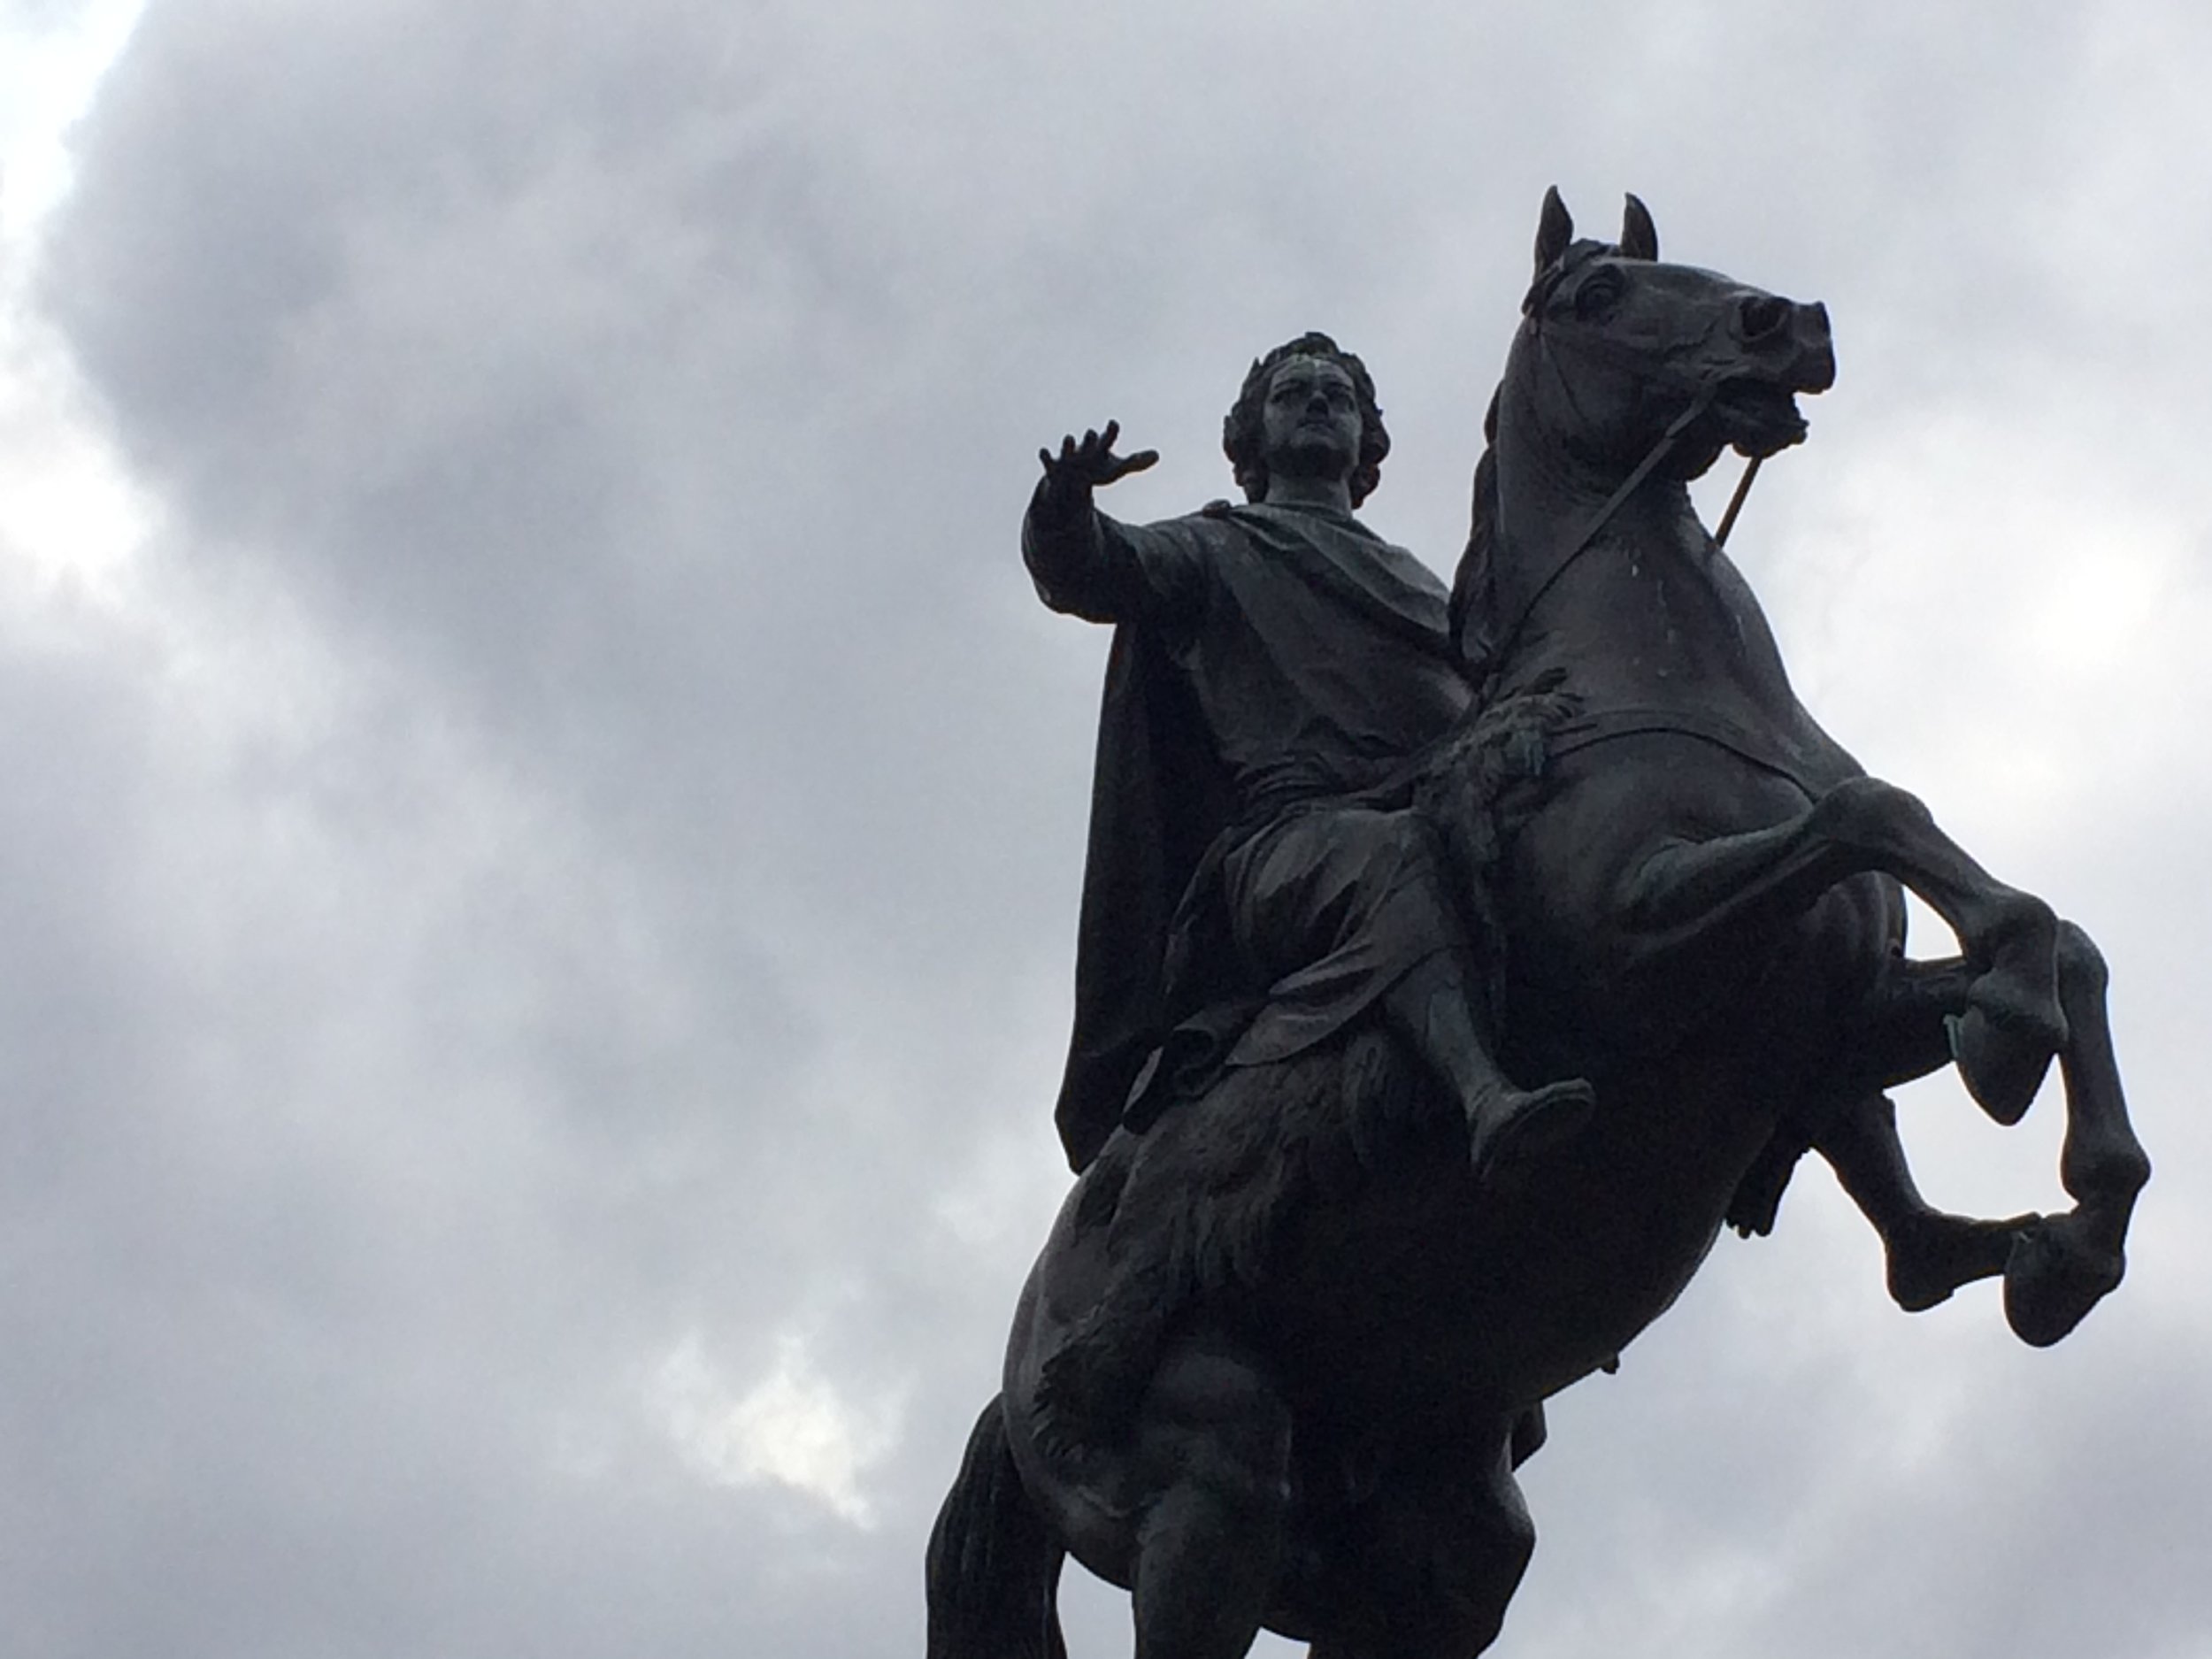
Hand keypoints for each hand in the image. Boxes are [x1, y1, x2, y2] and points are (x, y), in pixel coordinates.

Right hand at [1037, 420, 1158, 498]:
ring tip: (1069, 438)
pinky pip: (1047, 460)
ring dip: (1069, 445)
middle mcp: (1084, 449)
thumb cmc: (1095, 470)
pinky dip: (1045, 456)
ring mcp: (1068, 457)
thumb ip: (1135, 462)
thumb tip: (1157, 455)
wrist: (1071, 479)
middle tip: (1092, 434)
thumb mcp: (1116, 470)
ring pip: (1068, 449)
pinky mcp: (1054, 467)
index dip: (1111, 431)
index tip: (1113, 425)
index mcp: (1100, 447)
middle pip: (1089, 443)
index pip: (1109, 437)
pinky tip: (1042, 451)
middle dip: (1091, 440)